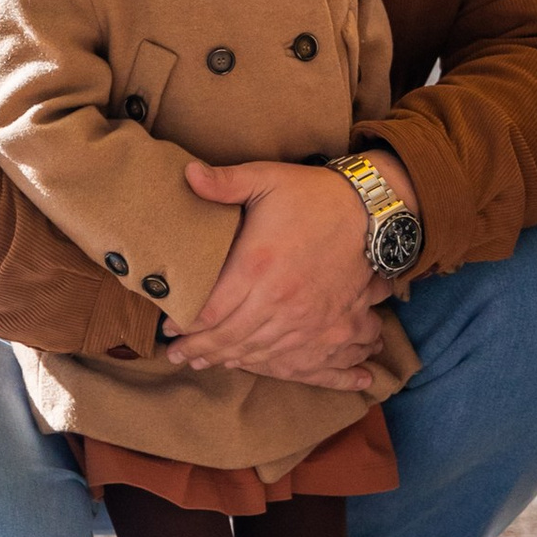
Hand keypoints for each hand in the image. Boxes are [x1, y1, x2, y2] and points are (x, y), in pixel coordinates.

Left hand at [169, 158, 391, 389]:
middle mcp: (276, 298)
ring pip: (253, 350)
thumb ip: (225, 182)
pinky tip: (240, 361)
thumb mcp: (267, 178)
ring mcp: (301, 317)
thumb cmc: (313, 195)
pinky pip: (283, 354)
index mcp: (256, 265)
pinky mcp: (322, 326)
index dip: (185, 325)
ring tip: (200, 361)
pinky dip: (257, 362)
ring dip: (223, 359)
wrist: (369, 213)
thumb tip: (187, 174)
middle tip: (175, 355)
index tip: (167, 329)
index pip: (210, 309)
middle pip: (227, 336)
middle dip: (198, 348)